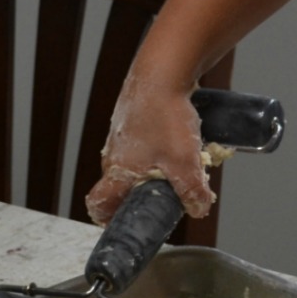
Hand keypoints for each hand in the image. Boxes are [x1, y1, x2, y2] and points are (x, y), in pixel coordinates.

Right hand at [84, 73, 213, 224]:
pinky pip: (145, 145)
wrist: (162, 72)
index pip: (98, 203)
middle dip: (143, 196)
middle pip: (121, 186)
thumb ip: (192, 192)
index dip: (107, 218)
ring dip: (156, 171)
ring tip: (181, 168)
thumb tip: (198, 209)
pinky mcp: (134, 120)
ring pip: (136, 164)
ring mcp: (122, 136)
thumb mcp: (184, 163)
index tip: (126, 224)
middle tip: (166, 198)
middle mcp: (114, 155)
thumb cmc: (164, 117)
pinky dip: (161, 150)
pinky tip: (182, 142)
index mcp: (116, 170)